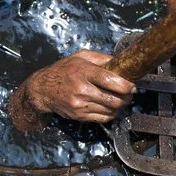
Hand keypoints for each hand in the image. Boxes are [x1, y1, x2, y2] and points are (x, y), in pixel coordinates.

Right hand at [8, 50, 135, 130]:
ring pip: (111, 111)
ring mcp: (80, 105)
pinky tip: (111, 107)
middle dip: (127, 97)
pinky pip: (103, 118)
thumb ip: (101, 58)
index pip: (111, 80)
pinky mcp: (79, 116)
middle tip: (129, 93)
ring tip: (121, 99)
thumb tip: (121, 63)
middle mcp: (82, 90)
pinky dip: (112, 114)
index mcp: (83, 72)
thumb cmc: (62, 70)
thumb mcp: (80, 56)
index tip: (132, 85)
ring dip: (120, 106)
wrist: (43, 89)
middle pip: (114, 99)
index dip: (126, 85)